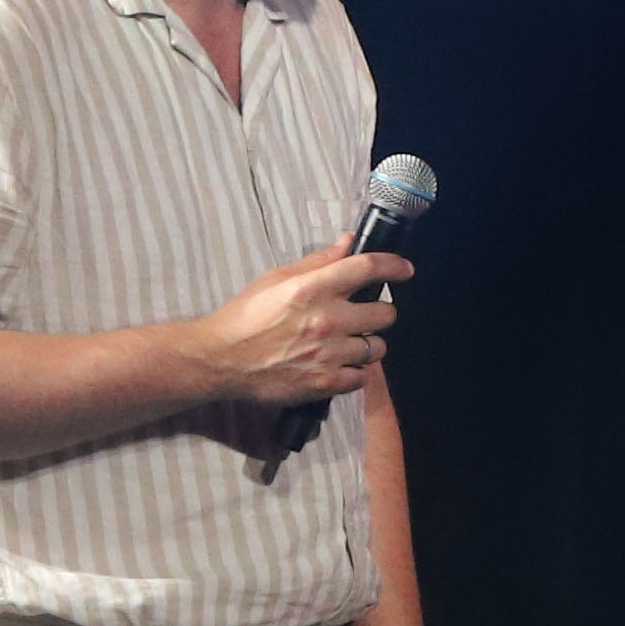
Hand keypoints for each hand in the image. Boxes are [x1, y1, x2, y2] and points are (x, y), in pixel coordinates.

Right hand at [196, 245, 405, 409]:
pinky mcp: (326, 382)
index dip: (393, 266)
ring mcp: (329, 354)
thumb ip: (317, 262)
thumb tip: (348, 242)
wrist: (219, 360)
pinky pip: (362, 376)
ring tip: (346, 344)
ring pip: (377, 347)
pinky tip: (338, 365)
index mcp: (312, 289)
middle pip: (385, 313)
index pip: (367, 269)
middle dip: (378, 312)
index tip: (405, 270)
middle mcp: (327, 320)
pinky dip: (355, 371)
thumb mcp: (275, 279)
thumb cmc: (245, 317)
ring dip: (367, 344)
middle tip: (363, 316)